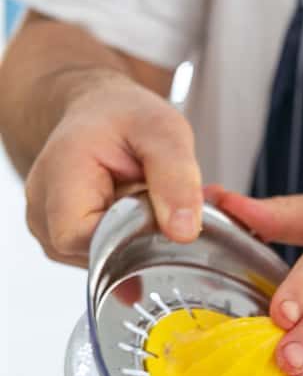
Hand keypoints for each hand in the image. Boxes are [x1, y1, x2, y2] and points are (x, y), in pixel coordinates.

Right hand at [25, 70, 202, 265]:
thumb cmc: (124, 116)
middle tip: (184, 206)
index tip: (167, 214)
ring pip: (115, 263)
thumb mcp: (163, 132)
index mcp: (59, 182)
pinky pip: (112, 258)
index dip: (142, 239)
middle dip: (154, 239)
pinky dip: (141, 240)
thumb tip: (184, 233)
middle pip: (108, 259)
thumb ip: (176, 178)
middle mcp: (45, 217)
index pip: (98, 245)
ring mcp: (55, 237)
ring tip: (164, 203)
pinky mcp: (73, 246)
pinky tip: (153, 214)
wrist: (100, 112)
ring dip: (150, 239)